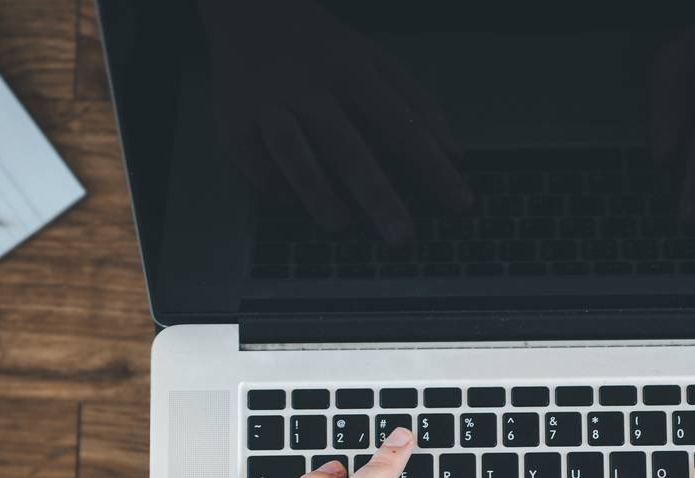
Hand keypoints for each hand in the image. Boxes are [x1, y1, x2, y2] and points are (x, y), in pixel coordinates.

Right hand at [201, 0, 470, 240]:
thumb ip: (418, 109)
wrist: (253, 13)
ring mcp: (269, 105)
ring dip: (317, 191)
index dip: (433, 167)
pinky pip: (251, 159)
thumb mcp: (378, 65)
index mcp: (354, 74)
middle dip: (377, 195)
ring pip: (292, 152)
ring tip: (341, 224)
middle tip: (401, 237)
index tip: (460, 203)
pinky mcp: (234, 120)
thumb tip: (457, 156)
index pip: (402, 126)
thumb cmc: (325, 50)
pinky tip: (285, 197)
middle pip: (347, 147)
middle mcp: (312, 89)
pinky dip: (269, 182)